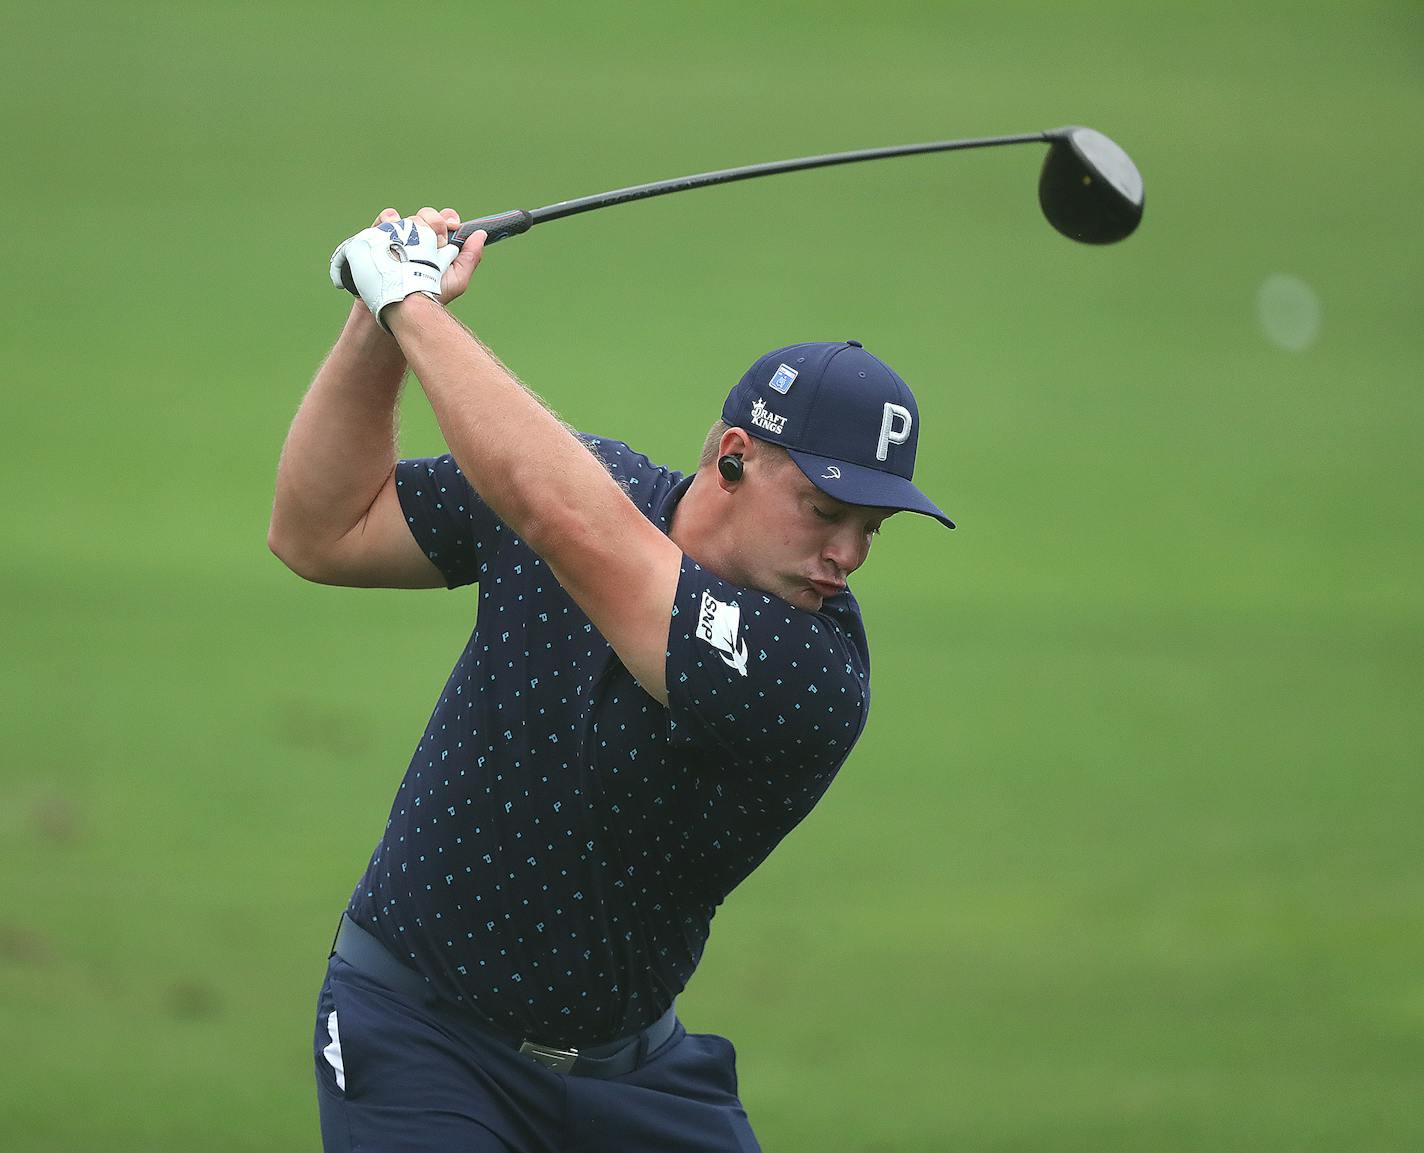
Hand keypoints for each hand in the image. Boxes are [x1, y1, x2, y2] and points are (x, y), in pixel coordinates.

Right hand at [329, 208, 486, 328]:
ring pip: (409, 217)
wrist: (401, 308)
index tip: (452, 225)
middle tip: (436, 239)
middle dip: (433, 221)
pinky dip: (390, 218)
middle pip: (427, 215)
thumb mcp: (457, 280)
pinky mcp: (381, 237)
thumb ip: (471, 257)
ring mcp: (401, 237)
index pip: (444, 220)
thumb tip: (481, 234)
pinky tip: (394, 227)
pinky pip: (386, 219)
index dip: (449, 218)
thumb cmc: (430, 297)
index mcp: (438, 244)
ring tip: (414, 244)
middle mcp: (420, 238)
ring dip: (414, 224)